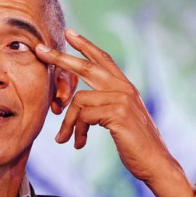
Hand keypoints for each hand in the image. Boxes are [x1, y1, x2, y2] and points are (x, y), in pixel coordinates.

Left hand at [35, 29, 193, 196]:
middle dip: (61, 58)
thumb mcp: (119, 120)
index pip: (104, 59)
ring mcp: (122, 99)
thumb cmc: (135, 145)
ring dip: (67, 122)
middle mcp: (124, 88)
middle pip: (87, 66)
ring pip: (79, 100)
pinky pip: (84, 115)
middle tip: (40, 49)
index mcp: (125, 87)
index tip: (69, 34)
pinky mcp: (118, 113)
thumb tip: (82, 104)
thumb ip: (105, 106)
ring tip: (64, 139)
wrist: (155, 163)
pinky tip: (79, 143)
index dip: (86, 46)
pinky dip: (77, 130)